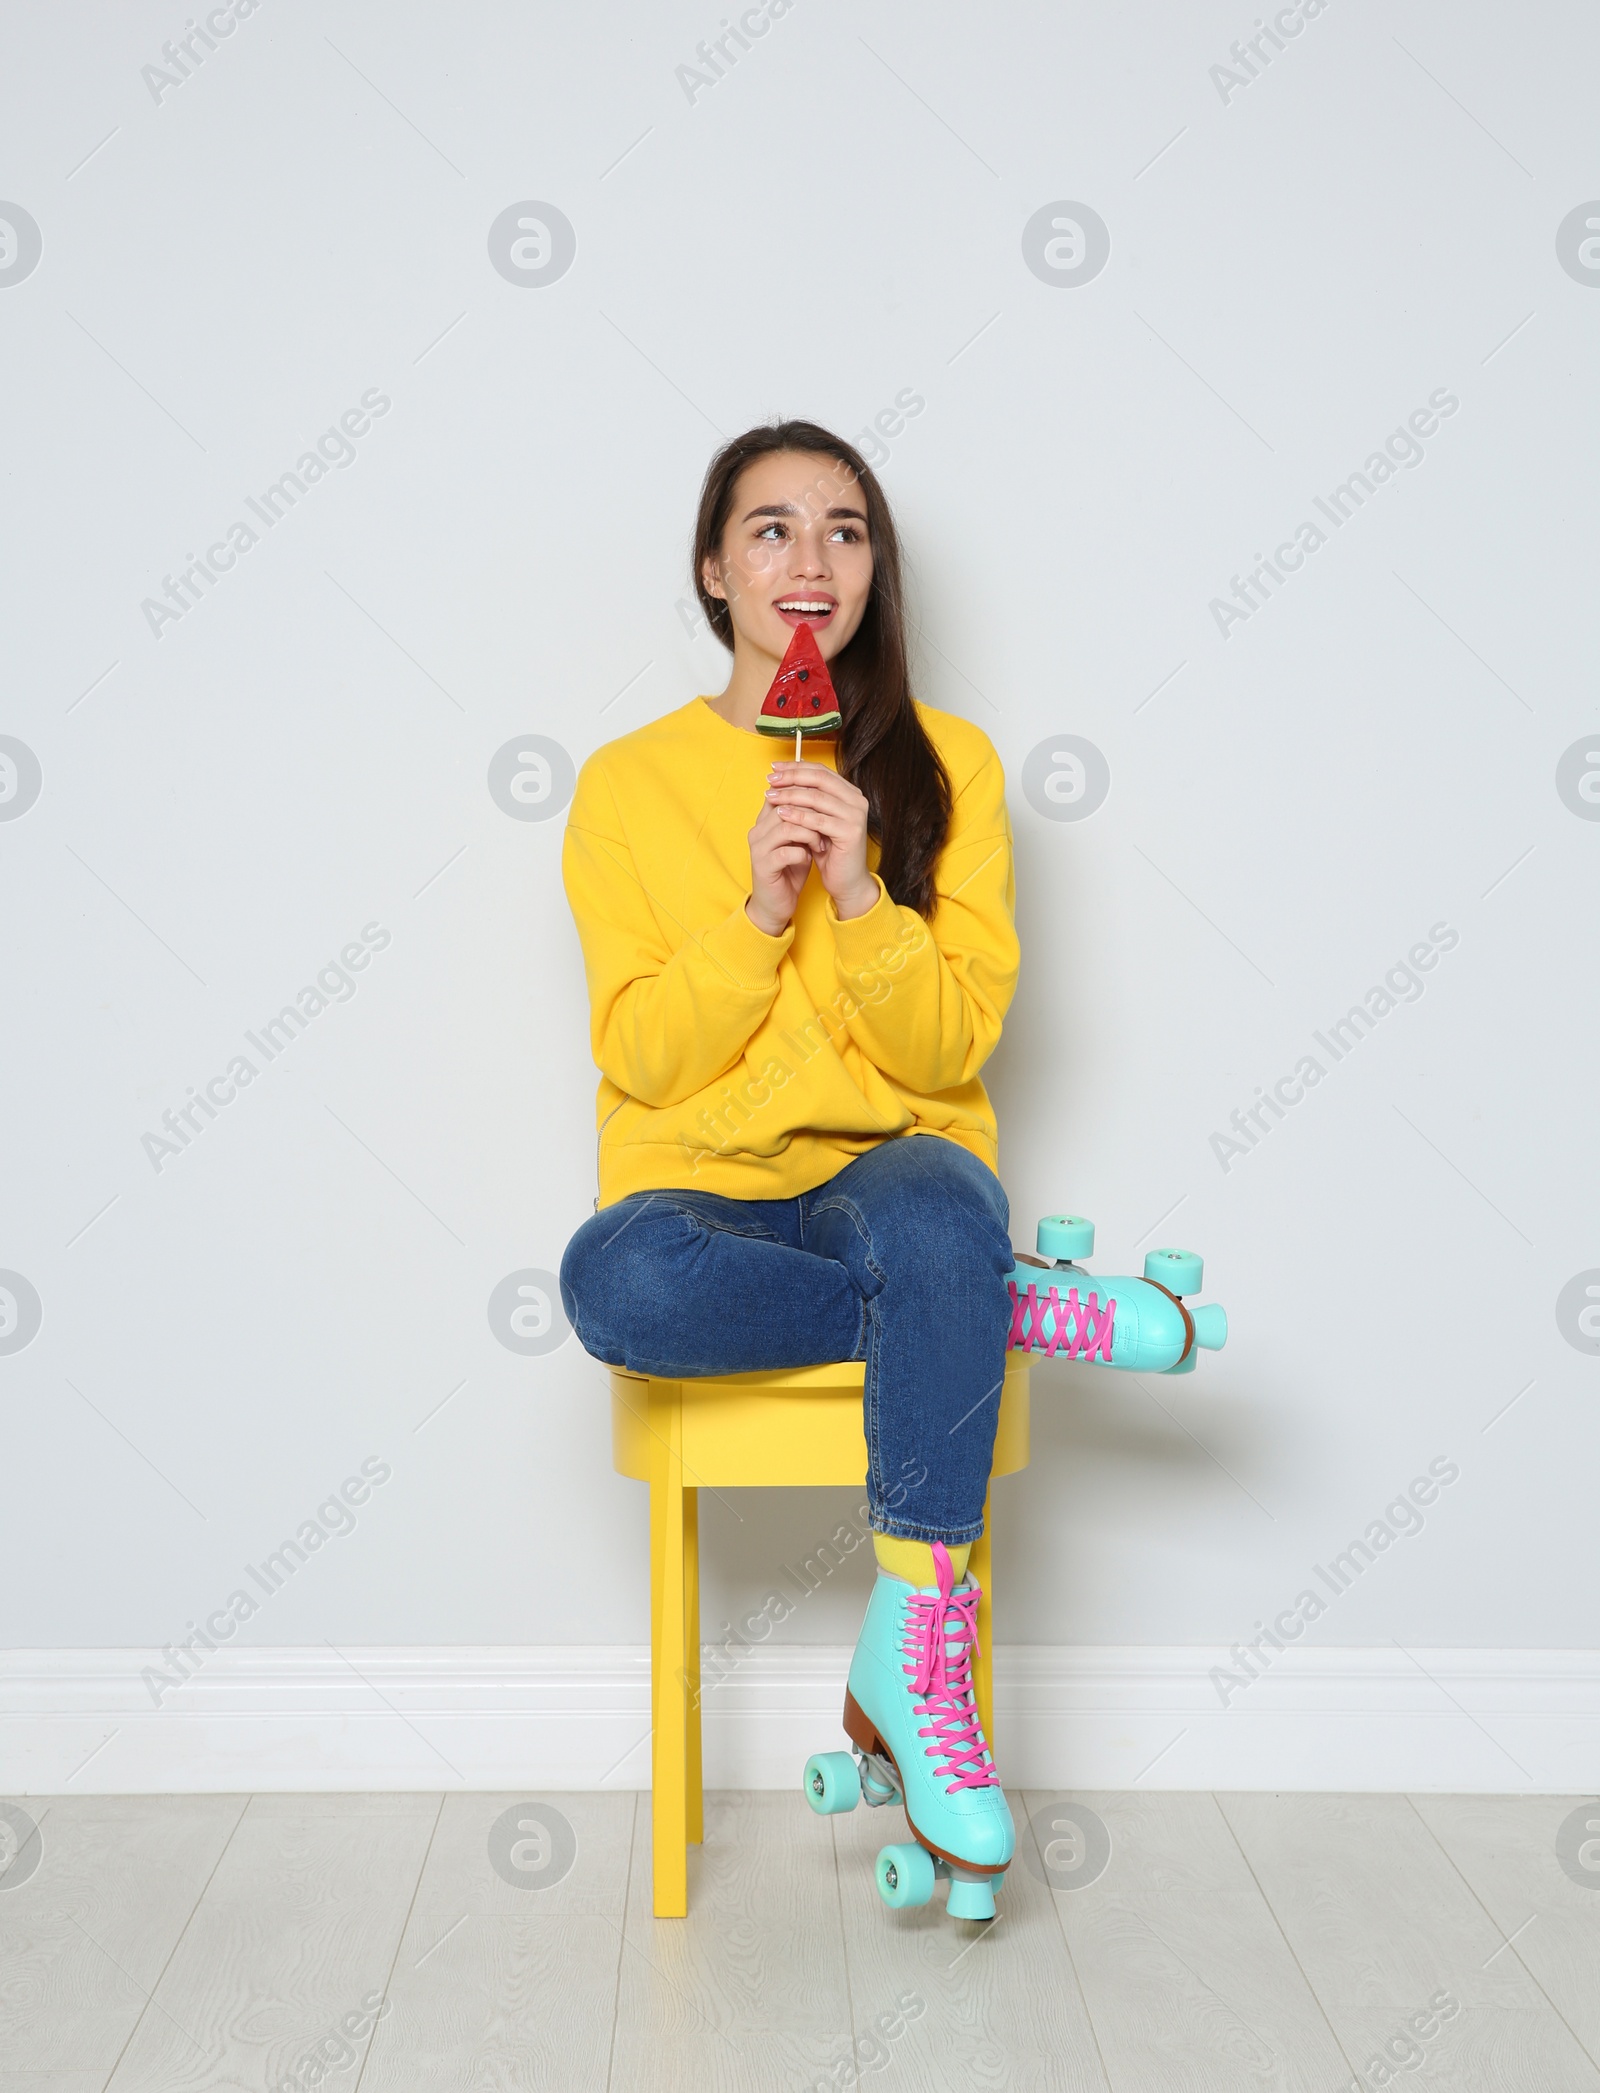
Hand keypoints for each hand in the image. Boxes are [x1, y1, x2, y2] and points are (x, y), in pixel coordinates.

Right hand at [745, 787, 816, 936]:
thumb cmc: (790, 870)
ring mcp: (758, 849)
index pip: (782, 794)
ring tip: (820, 843)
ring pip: (786, 828)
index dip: (805, 795)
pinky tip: (809, 858)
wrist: (776, 904)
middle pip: (785, 807)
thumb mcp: (799, 840)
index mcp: (764, 821)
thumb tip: (824, 798)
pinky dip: (803, 853)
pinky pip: (786, 852)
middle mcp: (757, 831)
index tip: (827, 804)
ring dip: (809, 834)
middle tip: (827, 824)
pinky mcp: (763, 867)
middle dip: (811, 814)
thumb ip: (804, 820)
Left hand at [762, 761, 877, 920]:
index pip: (821, 771)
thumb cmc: (829, 851)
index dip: (796, 767)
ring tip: (770, 796)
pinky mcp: (850, 832)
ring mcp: (856, 816)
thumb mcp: (817, 820)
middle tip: (770, 780)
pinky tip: (781, 814)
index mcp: (851, 793)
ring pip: (817, 798)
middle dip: (791, 778)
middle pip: (819, 779)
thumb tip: (783, 776)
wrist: (846, 881)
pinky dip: (798, 816)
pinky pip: (818, 820)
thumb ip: (808, 799)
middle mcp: (857, 800)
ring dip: (790, 795)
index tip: (774, 769)